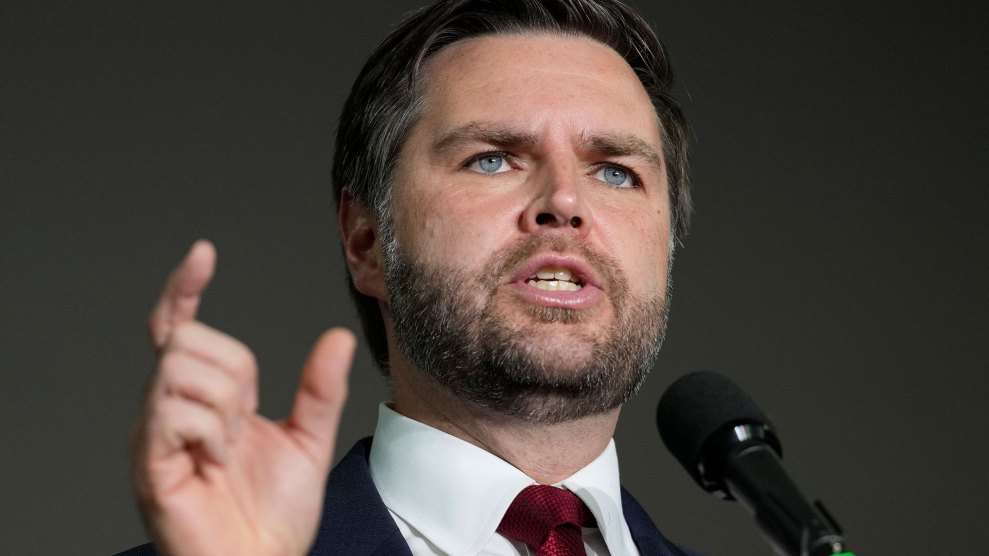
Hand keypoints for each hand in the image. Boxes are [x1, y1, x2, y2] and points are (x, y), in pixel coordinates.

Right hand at [131, 240, 353, 555]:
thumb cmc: (274, 513)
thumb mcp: (310, 439)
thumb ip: (320, 389)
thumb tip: (336, 336)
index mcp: (204, 399)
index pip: (181, 328)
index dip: (185, 287)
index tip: (205, 252)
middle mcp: (170, 409)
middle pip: (189, 339)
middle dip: (236, 370)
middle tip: (247, 419)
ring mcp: (154, 435)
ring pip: (181, 366)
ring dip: (225, 404)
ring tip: (230, 446)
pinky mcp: (148, 463)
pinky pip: (173, 411)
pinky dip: (211, 431)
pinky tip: (217, 461)